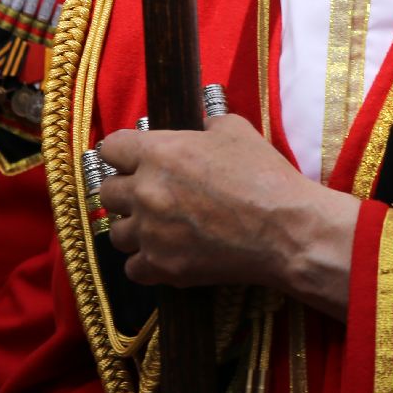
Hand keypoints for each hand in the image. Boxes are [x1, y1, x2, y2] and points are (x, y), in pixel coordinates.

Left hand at [100, 115, 359, 317]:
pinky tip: (165, 253)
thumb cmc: (264, 177)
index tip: (132, 159)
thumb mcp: (236, 130)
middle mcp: (146, 192)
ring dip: (134, 228)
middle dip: (125, 191)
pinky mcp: (162, 267)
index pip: (109, 148)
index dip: (122, 152)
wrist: (286, 229)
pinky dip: (146, 262)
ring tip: (158, 227)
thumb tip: (197, 127)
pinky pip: (132, 268)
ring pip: (116, 233)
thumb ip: (205, 124)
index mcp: (159, 152)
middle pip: (106, 192)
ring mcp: (151, 233)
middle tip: (149, 194)